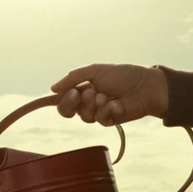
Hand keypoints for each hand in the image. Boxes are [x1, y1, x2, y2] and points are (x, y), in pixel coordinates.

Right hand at [48, 64, 169, 125]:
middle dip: (73, 102)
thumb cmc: (123, 75)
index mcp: (81, 88)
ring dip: (94, 104)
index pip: (60, 98)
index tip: (47, 100)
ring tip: (106, 96)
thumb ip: (73, 77)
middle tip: (86, 91)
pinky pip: (99, 119)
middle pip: (66, 111)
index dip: (52, 101)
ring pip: (83, 116)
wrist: (146, 86)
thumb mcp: (95, 71)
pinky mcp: (108, 120)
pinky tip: (117, 104)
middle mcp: (86, 102)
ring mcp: (97, 112)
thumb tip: (52, 89)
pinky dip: (108, 110)